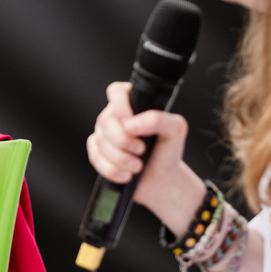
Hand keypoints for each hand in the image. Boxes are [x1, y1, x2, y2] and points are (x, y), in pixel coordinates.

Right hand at [85, 81, 200, 228]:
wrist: (161, 179)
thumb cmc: (167, 151)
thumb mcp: (175, 130)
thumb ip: (158, 119)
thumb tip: (131, 124)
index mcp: (133, 103)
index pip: (117, 92)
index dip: (120, 106)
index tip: (129, 122)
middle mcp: (115, 116)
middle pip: (105, 120)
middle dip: (123, 140)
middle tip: (141, 150)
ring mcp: (103, 134)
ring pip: (100, 141)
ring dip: (121, 158)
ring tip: (137, 165)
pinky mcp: (97, 153)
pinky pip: (95, 158)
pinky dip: (112, 169)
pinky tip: (126, 173)